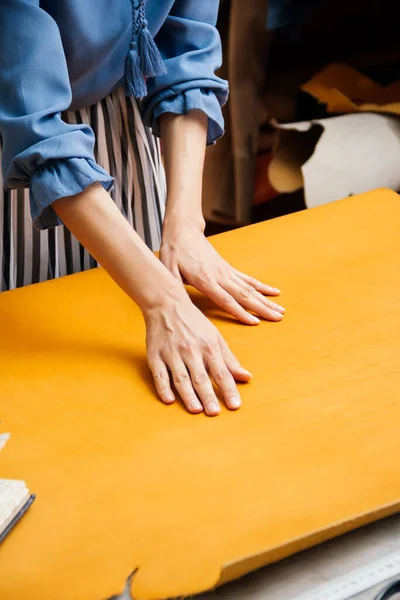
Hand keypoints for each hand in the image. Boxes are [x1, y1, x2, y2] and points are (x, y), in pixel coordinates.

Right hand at [144, 288, 251, 415]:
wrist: (166, 304)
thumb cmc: (194, 322)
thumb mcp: (215, 337)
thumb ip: (230, 360)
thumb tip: (247, 378)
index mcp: (209, 346)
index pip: (222, 372)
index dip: (229, 390)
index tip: (235, 406)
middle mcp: (191, 350)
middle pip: (201, 377)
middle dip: (208, 395)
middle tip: (214, 412)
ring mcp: (172, 353)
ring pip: (181, 378)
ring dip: (188, 395)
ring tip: (196, 410)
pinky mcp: (155, 355)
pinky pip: (159, 374)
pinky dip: (163, 388)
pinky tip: (169, 400)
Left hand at [160, 223, 284, 325]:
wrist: (184, 231)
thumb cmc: (174, 252)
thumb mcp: (169, 270)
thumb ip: (176, 287)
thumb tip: (178, 305)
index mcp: (205, 280)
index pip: (225, 300)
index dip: (240, 312)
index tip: (255, 322)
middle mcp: (220, 276)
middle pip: (244, 295)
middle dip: (262, 308)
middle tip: (277, 318)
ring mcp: (226, 272)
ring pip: (250, 288)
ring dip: (266, 300)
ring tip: (281, 310)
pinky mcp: (228, 268)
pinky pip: (248, 280)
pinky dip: (262, 287)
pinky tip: (274, 292)